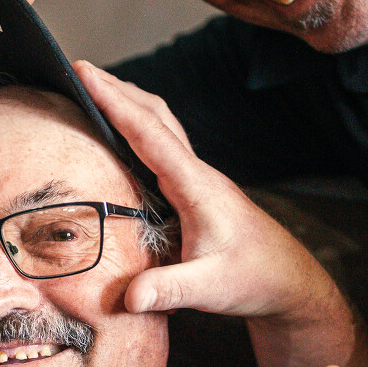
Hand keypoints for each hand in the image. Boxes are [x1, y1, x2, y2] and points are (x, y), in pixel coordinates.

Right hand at [74, 61, 337, 319]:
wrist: (288, 282)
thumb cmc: (254, 279)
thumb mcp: (210, 290)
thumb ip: (169, 289)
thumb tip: (129, 297)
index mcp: (196, 186)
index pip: (149, 133)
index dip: (114, 102)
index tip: (84, 73)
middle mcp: (197, 174)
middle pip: (156, 116)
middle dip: (116, 89)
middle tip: (78, 68)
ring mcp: (198, 180)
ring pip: (162, 127)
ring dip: (128, 103)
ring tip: (93, 90)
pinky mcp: (196, 191)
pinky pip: (163, 148)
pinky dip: (138, 129)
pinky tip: (122, 136)